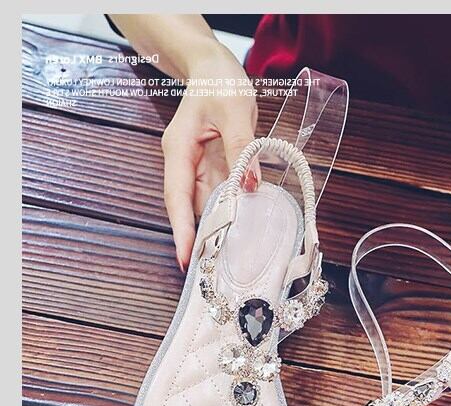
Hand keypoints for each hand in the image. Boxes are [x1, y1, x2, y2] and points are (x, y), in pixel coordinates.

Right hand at [161, 46, 256, 268]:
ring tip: (228, 260)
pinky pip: (221, 196)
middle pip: (189, 209)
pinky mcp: (214, 169)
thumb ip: (243, 148)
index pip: (177, 197)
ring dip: (217, 230)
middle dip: (200, 239)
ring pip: (206, 206)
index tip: (187, 258)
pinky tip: (242, 232)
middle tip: (212, 271)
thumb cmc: (220, 82)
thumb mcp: (235, 110)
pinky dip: (230, 214)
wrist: (214, 67)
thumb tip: (251, 184)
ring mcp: (198, 168)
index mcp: (179, 150)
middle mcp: (185, 164)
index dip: (182, 230)